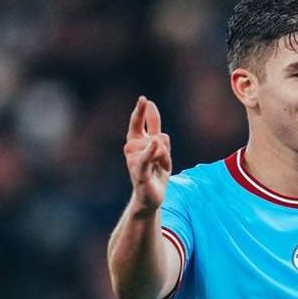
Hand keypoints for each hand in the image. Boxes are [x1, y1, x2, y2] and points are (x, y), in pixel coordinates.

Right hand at [125, 96, 171, 212]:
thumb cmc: (155, 176)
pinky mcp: (140, 173)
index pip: (137, 123)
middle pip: (152, 136)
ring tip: (161, 168)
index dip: (141, 111)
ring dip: (164, 157)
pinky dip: (150, 152)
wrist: (151, 199)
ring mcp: (135, 161)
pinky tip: (154, 143)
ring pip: (155, 147)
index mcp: (137, 144)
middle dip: (162, 145)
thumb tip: (162, 133)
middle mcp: (132, 150)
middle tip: (162, 159)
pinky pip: (145, 159)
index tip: (144, 99)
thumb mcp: (163, 155)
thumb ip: (162, 141)